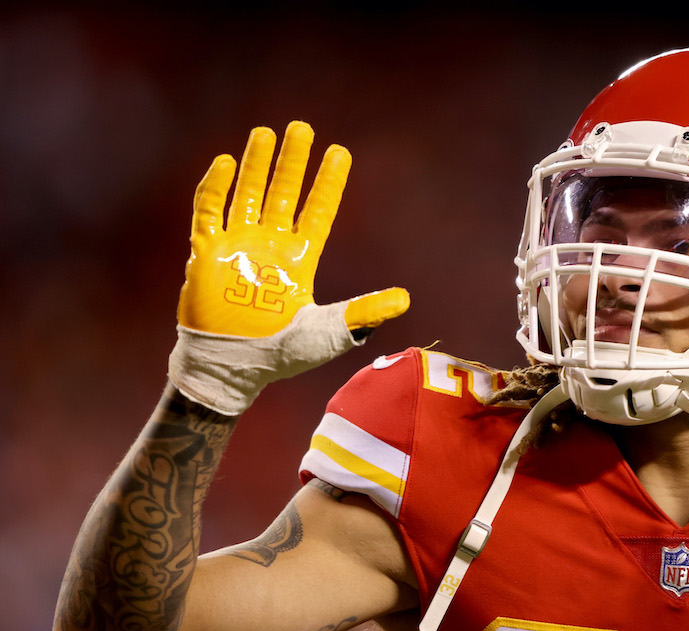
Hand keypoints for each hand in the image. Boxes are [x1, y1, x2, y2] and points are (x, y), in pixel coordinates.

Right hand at [169, 121, 408, 414]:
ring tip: (266, 133)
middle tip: (302, 127)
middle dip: (292, 162)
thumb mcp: (329, 332)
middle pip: (283, 192)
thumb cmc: (281, 354)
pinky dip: (216, 187)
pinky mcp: (206, 253)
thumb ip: (363, 313)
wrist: (233, 368)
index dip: (328, 183)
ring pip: (247, 193)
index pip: (318, 211)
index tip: (340, 152)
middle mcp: (270, 245)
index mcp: (300, 259)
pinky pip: (209, 212)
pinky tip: (226, 162)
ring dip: (256, 164)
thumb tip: (405, 299)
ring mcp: (238, 247)